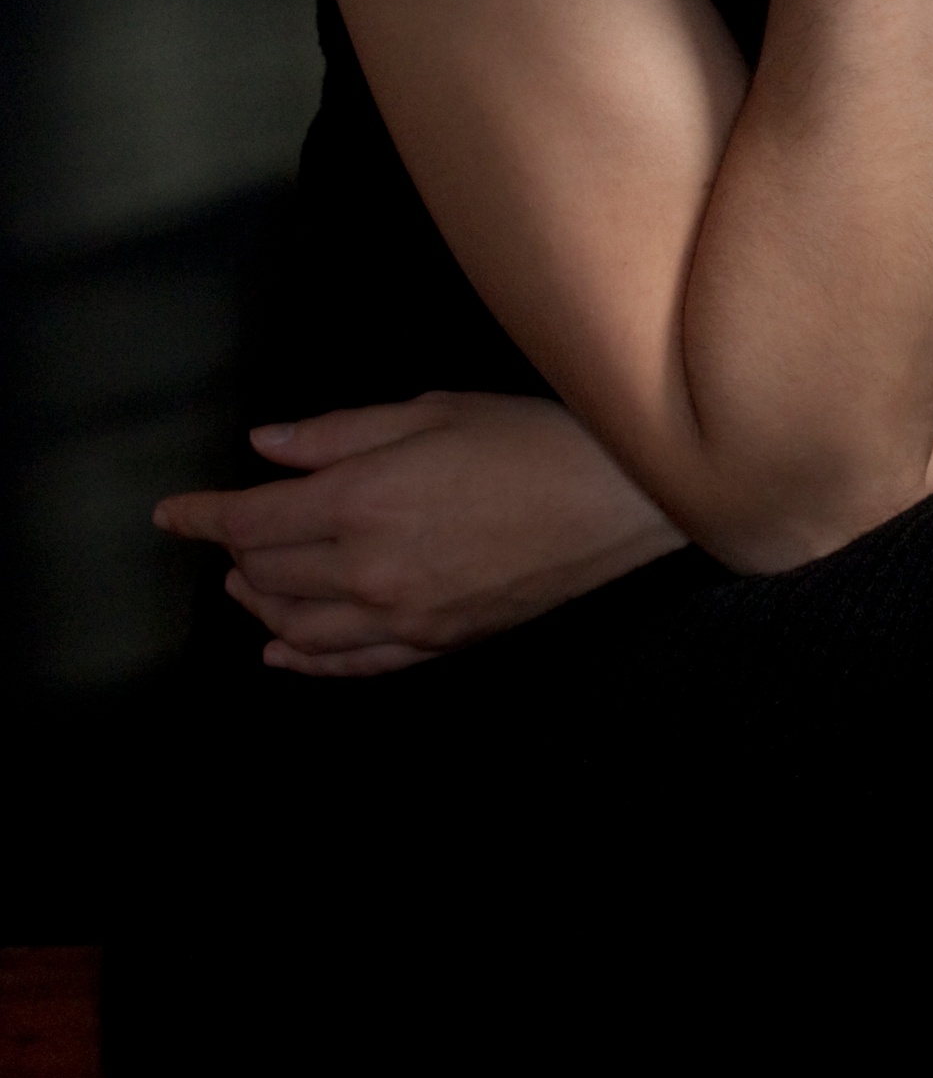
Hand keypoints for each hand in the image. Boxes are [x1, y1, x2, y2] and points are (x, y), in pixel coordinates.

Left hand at [154, 392, 686, 677]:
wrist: (616, 502)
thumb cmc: (530, 439)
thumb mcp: (432, 410)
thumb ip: (340, 432)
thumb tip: (266, 447)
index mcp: (361, 498)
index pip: (251, 520)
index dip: (202, 517)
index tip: (170, 515)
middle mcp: (367, 569)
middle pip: (267, 576)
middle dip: (234, 556)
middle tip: (224, 536)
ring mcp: (400, 618)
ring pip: (297, 628)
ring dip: (259, 607)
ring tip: (244, 587)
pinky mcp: (435, 644)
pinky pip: (351, 666)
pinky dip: (306, 662)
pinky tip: (284, 653)